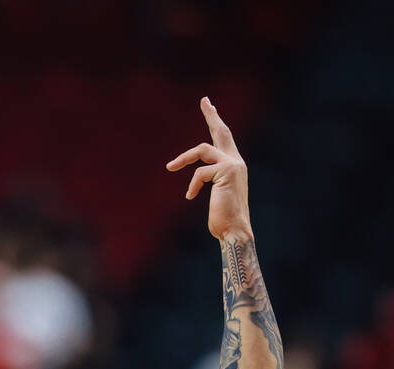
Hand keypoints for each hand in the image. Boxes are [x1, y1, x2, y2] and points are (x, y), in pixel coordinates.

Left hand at [166, 97, 250, 240]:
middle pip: (221, 131)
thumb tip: (198, 177)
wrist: (234, 230)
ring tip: (170, 167)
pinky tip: (190, 196)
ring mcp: (233, 165)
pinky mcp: (226, 171)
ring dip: (183, 158)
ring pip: (201, 150)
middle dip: (212, 115)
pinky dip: (192, 184)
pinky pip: (199, 172)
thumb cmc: (223, 218)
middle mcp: (236, 161)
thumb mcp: (215, 195)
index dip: (215, 121)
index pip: (223, 139)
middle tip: (204, 100)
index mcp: (234, 165)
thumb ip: (210, 180)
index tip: (208, 105)